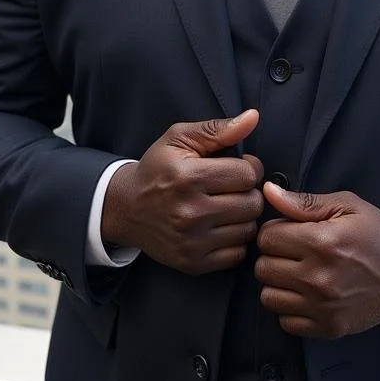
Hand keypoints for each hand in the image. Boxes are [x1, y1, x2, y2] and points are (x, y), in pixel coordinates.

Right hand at [101, 109, 263, 274]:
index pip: (247, 174)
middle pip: (252, 203)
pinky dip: (235, 239)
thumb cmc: (157, 168)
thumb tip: (253, 117)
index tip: (239, 166)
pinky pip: (237, 254)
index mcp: (188, 177)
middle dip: (249, 191)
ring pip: (248, 229)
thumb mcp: (180, 138)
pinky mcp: (192, 263)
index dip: (249, 166)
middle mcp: (190, 212)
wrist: (126, 208)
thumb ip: (218, 129)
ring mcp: (191, 242)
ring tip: (228, 204)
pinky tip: (222, 226)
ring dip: (244, 216)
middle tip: (234, 186)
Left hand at [255, 182, 379, 338]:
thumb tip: (268, 192)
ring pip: (268, 296)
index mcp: (322, 242)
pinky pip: (285, 322)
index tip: (289, 231)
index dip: (275, 230)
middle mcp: (319, 277)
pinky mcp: (328, 327)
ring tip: (297, 273)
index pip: (267, 237)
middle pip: (263, 267)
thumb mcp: (346, 206)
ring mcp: (322, 306)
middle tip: (293, 252)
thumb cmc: (376, 235)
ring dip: (278, 283)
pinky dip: (290, 308)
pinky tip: (305, 295)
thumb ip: (304, 201)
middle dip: (274, 256)